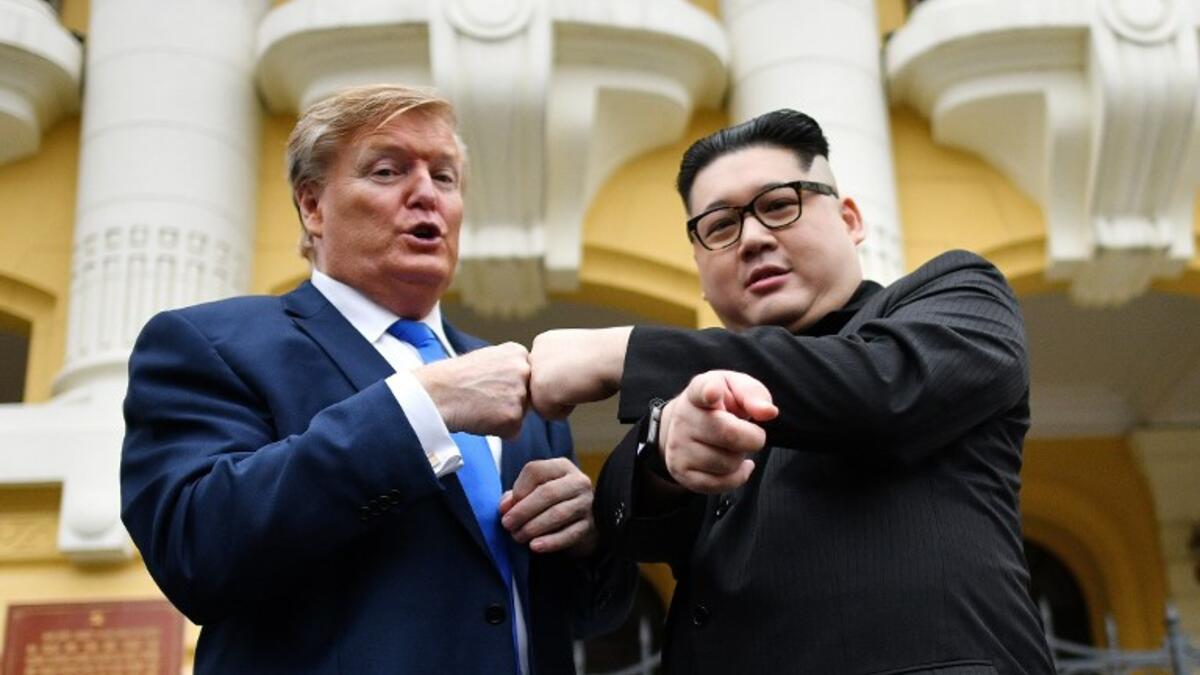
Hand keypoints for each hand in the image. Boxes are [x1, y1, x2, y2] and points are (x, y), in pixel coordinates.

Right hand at [415, 342, 529, 438]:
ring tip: (480, 407)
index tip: (490, 385)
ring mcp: (520, 394)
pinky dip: (498, 431)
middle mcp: (524, 370)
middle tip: (485, 398)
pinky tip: (480, 419)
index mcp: (517, 352)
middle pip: (528, 394)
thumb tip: (522, 381)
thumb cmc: (453, 377)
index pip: (528, 376)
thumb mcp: (486, 357)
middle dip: (510, 400)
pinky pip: (513, 432)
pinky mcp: (514, 417)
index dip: (508, 384)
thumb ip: (508, 366)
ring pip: (521, 414)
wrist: (436, 393)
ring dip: (504, 416)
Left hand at [499, 458, 596, 555]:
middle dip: (523, 510)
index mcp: (561, 467)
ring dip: (533, 527)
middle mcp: (578, 482)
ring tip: (518, 536)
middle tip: (507, 524)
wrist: (578, 521)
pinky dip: (550, 541)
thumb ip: (517, 496)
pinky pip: (569, 534)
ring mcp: (586, 503)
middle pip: (548, 492)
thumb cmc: (549, 502)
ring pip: (558, 514)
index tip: (506, 507)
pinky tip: (535, 546)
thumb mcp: (533, 492)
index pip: (536, 470)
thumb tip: (506, 507)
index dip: (518, 489)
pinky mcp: (590, 525)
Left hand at [529, 327, 632, 418]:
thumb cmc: (605, 355)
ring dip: (562, 399)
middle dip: (558, 389)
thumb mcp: (574, 353)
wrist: (614, 354)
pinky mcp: (539, 390)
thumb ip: (559, 364)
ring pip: (542, 402)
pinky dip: (566, 410)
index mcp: (543, 342)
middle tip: (580, 378)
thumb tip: (556, 384)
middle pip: (539, 388)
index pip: (542, 373)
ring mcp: (535, 372)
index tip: (579, 370)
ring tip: (579, 382)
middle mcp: (534, 354)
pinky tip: (579, 391)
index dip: (563, 378)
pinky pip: (549, 414)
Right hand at [659, 370, 777, 493]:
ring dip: (739, 457)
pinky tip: (734, 464)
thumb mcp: (735, 388)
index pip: (701, 390)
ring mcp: (679, 447)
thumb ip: (753, 394)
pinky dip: (736, 477)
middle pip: (729, 435)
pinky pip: (720, 484)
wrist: (683, 424)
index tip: (713, 392)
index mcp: (699, 392)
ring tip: (730, 446)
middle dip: (750, 437)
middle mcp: (684, 419)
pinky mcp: (682, 472)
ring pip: (728, 463)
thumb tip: (768, 412)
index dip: (709, 391)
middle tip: (747, 432)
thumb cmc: (717, 404)